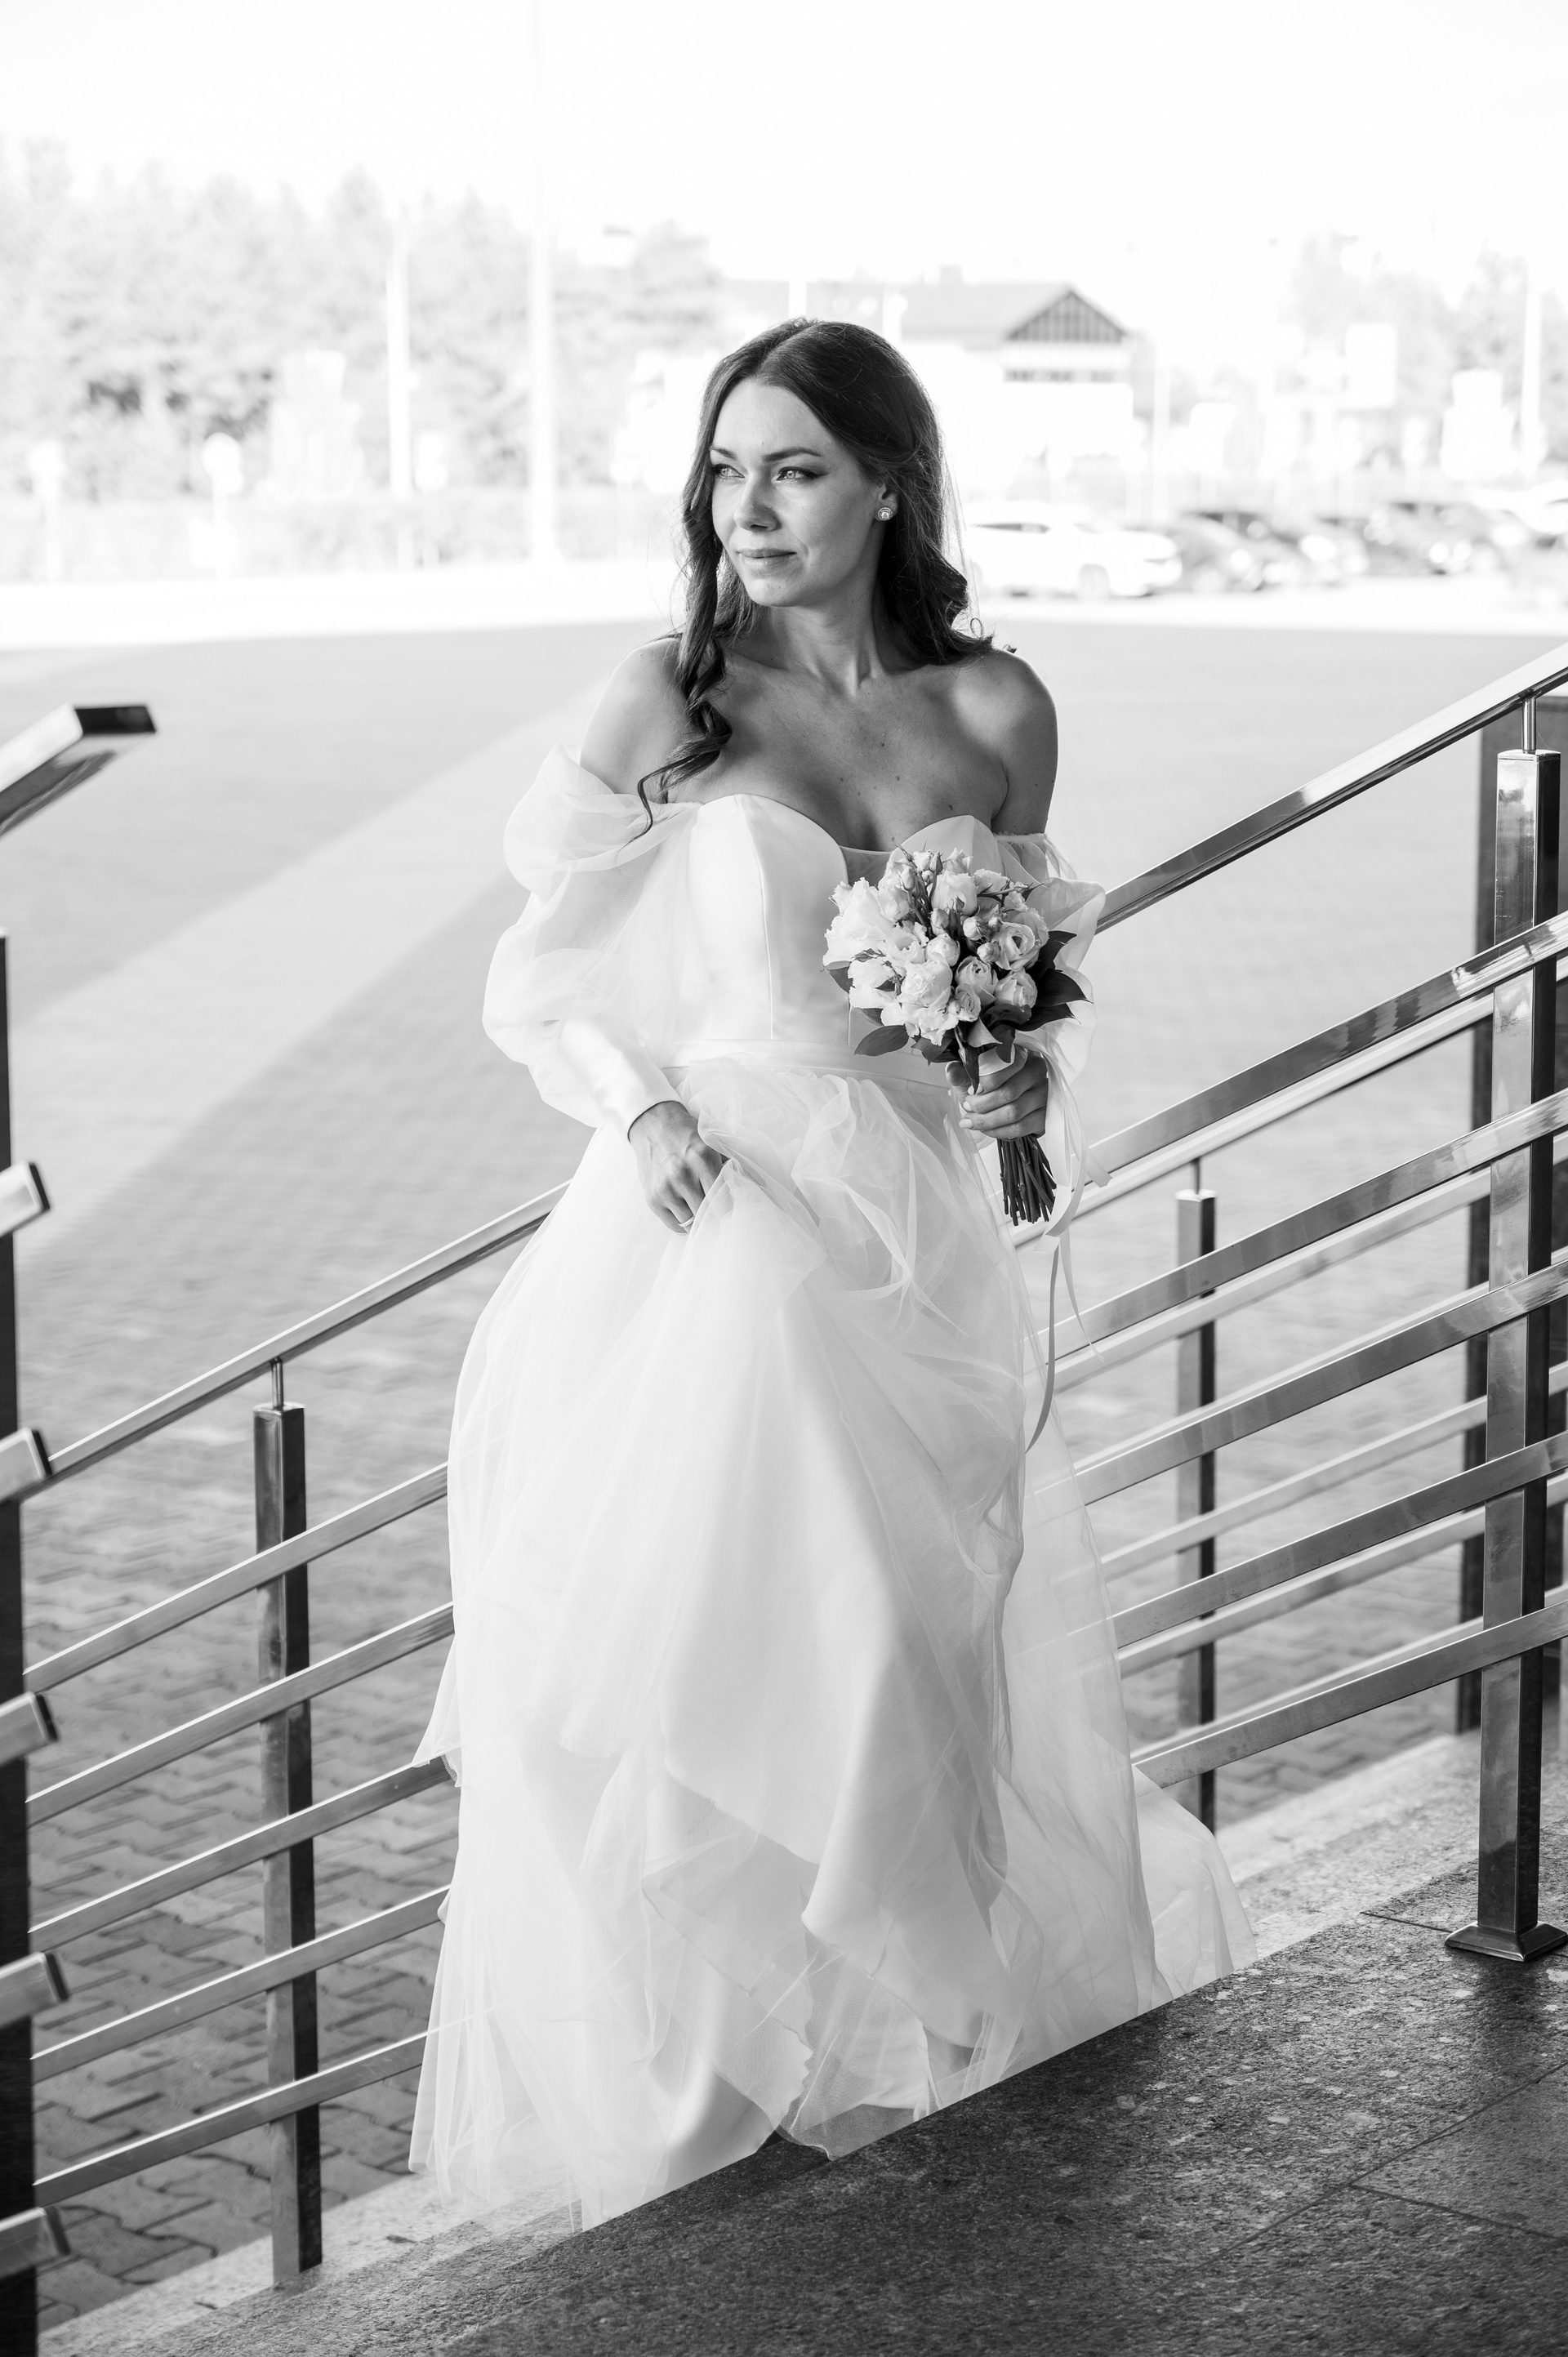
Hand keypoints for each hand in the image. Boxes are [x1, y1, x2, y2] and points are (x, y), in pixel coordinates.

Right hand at [628, 1099, 726, 1234]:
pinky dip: (683, 1224)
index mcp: (702, 1159)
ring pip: (691, 1223)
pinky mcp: (652, 1199)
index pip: (723, 1199)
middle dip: (716, 1216)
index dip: (730, 1211)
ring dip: (699, 1221)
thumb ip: (727, 1167)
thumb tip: (743, 1191)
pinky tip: (688, 1212)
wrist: (653, 1125)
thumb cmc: (686, 1135)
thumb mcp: (711, 1143)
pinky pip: (674, 1225)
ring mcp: (665, 1189)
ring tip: (702, 1211)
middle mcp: (682, 1176)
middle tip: (720, 1215)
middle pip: (707, 1214)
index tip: (734, 1215)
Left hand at [946, 1048, 1050, 1140]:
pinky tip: (986, 1130)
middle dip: (982, 1105)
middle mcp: (1037, 1069)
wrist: (1003, 1105)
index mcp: (1021, 1053)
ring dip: (987, 1120)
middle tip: (966, 1108)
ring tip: (970, 1121)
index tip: (970, 1091)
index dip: (986, 1082)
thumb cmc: (988, 1087)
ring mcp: (1044, 1093)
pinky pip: (1020, 1127)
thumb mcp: (971, 1076)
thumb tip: (950, 1069)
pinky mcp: (1045, 1114)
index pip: (1007, 1065)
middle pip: (1009, 1092)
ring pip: (1014, 1112)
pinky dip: (998, 1132)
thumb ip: (961, 1072)